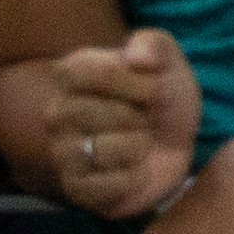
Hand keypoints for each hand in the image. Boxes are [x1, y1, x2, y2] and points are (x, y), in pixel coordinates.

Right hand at [43, 31, 202, 224]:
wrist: (177, 145)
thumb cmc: (165, 98)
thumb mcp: (170, 63)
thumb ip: (155, 45)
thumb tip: (134, 54)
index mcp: (72, 73)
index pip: (87, 72)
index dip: (131, 81)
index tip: (151, 85)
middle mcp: (57, 113)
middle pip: (99, 114)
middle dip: (138, 117)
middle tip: (144, 119)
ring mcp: (61, 153)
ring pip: (103, 151)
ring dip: (138, 147)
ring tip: (140, 144)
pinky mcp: (74, 189)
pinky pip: (107, 185)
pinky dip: (134, 177)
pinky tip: (135, 169)